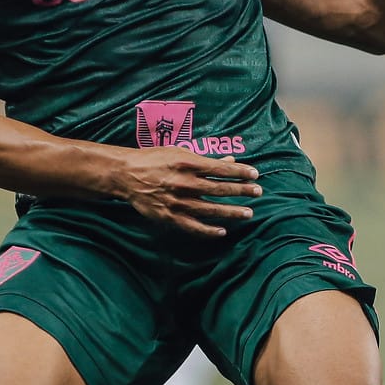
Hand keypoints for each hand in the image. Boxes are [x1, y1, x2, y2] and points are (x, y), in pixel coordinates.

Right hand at [110, 149, 262, 237]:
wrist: (126, 175)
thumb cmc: (155, 159)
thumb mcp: (180, 153)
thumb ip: (206, 160)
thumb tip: (231, 161)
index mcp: (187, 164)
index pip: (221, 169)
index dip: (240, 173)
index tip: (255, 175)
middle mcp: (184, 183)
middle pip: (219, 189)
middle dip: (241, 191)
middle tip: (258, 193)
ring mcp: (176, 202)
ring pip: (210, 209)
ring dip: (231, 212)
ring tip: (248, 213)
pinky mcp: (168, 216)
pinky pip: (192, 226)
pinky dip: (208, 230)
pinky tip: (223, 231)